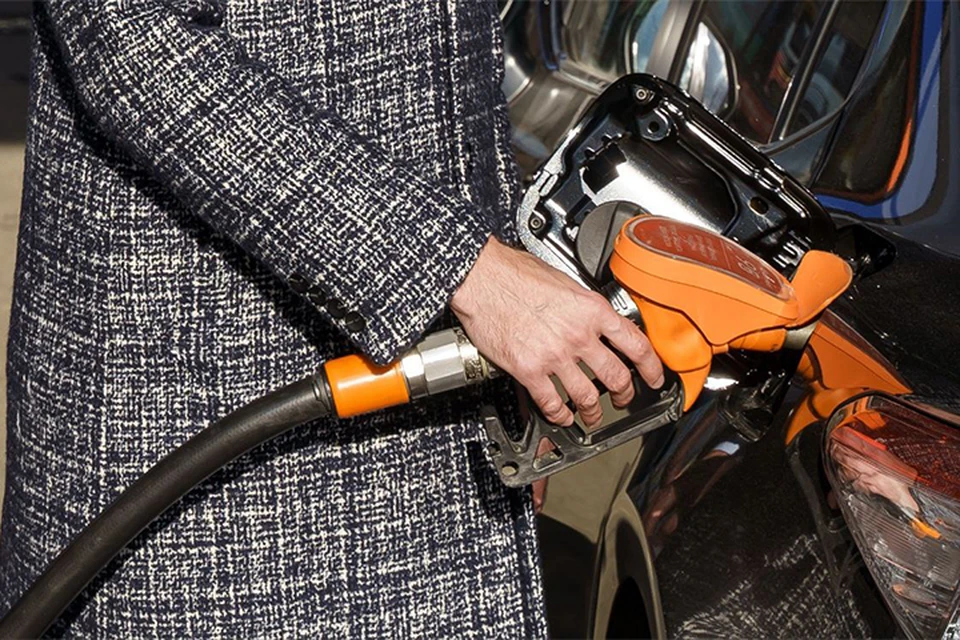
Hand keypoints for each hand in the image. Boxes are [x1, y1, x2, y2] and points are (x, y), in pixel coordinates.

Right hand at [452, 237, 663, 427]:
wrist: (482, 277)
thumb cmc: (515, 273)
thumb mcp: (565, 281)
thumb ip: (584, 306)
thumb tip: (595, 320)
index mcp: (592, 310)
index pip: (636, 344)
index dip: (652, 367)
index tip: (655, 376)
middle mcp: (578, 335)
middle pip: (616, 377)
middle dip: (625, 394)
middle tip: (624, 399)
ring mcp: (554, 355)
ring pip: (587, 397)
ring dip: (593, 411)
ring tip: (592, 415)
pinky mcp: (529, 370)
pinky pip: (552, 403)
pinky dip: (560, 415)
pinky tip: (562, 416)